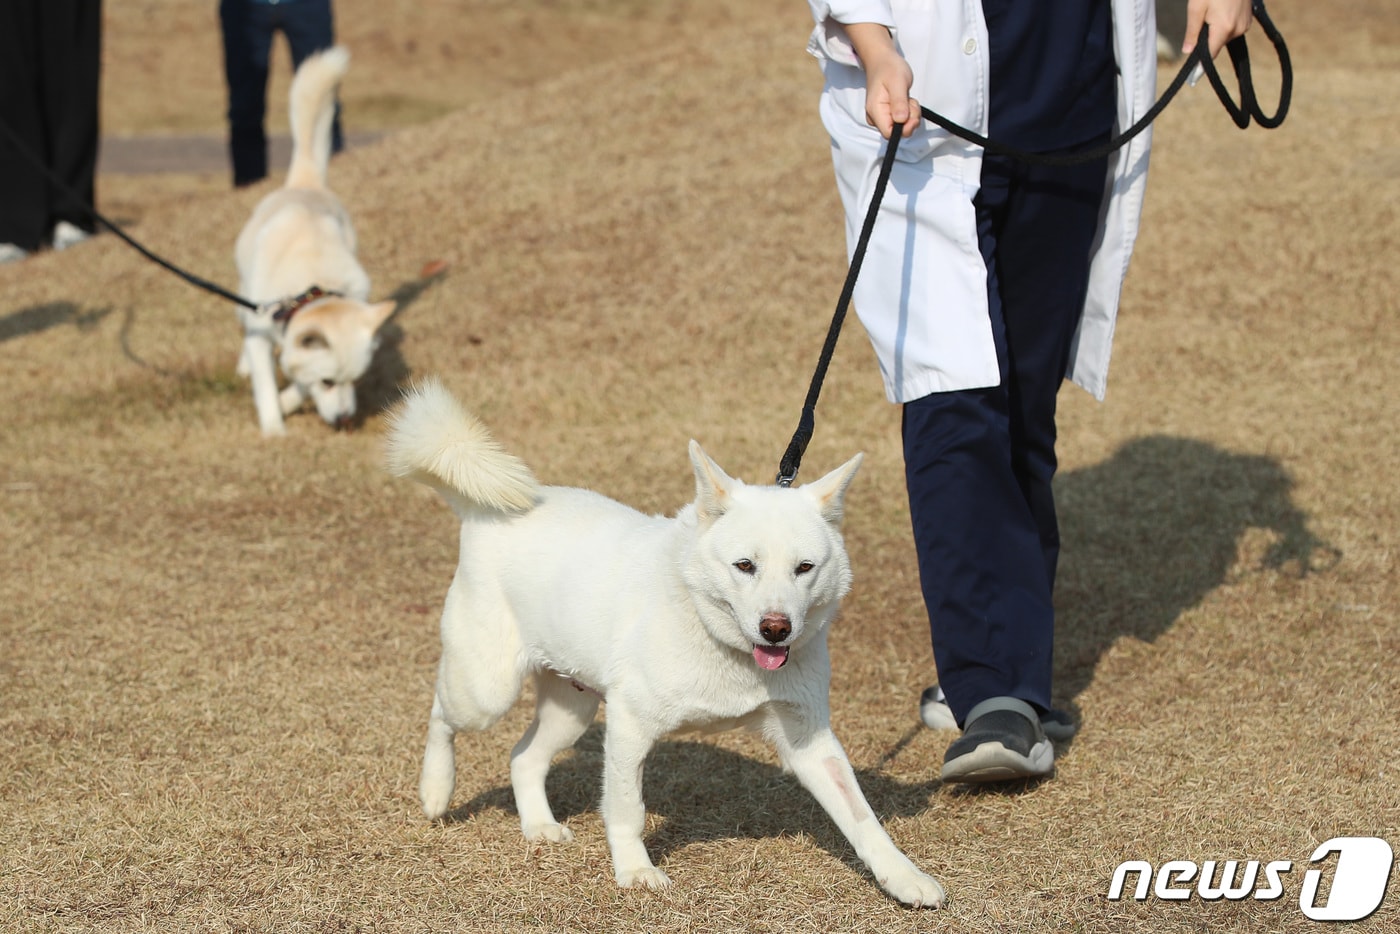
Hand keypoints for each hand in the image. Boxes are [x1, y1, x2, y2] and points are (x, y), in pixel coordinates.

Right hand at [843, 23, 919, 139]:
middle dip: (910, 120)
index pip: (888, 133)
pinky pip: (902, 121)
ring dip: (911, 115)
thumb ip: (899, 102)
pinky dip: (909, 113)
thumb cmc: (889, 68)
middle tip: (911, 102)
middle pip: (896, 132)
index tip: (912, 117)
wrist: (883, 61)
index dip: (903, 129)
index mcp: (875, 111)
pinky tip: (906, 101)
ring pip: (901, 127)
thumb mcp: (897, 82)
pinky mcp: (888, 114)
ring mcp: (882, 117)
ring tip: (908, 98)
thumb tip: (901, 121)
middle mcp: (876, 117)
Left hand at [1182, 0, 1253, 58]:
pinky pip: (1232, 29)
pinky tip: (1221, 10)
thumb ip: (1192, 32)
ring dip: (1216, 31)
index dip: (1200, 65)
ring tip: (1213, 10)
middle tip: (1202, 19)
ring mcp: (1245, 24)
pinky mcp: (1249, 19)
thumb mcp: (1196, 7)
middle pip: (1217, 45)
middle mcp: (1238, 29)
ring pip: (1224, 37)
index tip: (1192, 76)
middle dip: (1207, 38)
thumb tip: (1188, 51)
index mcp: (1224, 28)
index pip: (1211, 55)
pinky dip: (1224, 25)